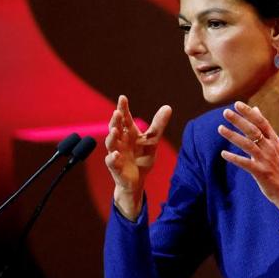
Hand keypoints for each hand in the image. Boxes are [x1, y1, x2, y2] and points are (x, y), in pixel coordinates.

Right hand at [105, 95, 171, 220]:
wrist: (137, 180)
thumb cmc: (142, 157)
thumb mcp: (152, 141)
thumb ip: (158, 125)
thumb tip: (168, 107)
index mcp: (128, 133)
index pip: (124, 118)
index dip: (123, 108)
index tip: (122, 98)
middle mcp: (120, 141)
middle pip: (115, 128)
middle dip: (115, 121)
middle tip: (117, 112)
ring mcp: (116, 154)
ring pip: (111, 144)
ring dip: (111, 137)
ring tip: (115, 130)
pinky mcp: (116, 168)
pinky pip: (112, 162)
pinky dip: (113, 158)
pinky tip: (116, 154)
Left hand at [218, 101, 278, 218]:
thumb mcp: (275, 145)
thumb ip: (264, 129)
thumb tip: (256, 109)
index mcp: (274, 140)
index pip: (261, 122)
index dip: (249, 113)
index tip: (237, 104)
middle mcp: (270, 148)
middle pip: (253, 130)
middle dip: (239, 120)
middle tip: (226, 112)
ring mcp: (265, 159)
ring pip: (247, 144)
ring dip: (232, 135)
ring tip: (220, 128)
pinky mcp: (260, 172)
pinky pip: (244, 163)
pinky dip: (233, 158)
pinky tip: (223, 153)